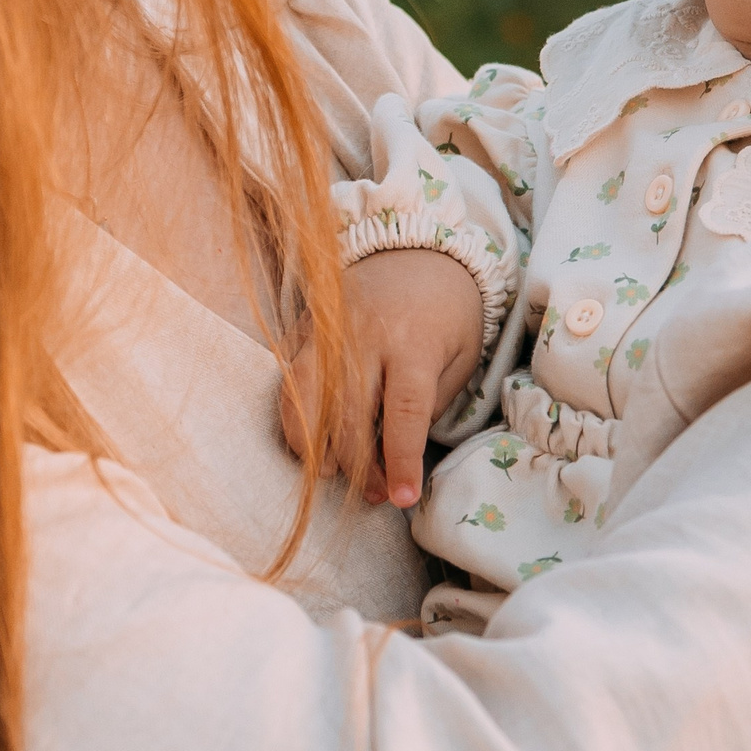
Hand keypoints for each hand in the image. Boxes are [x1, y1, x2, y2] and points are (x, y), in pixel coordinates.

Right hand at [279, 248, 483, 508]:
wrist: (418, 250)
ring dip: (315, 445)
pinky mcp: (306, 327)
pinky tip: (308, 443)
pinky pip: (288, 379)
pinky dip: (293, 417)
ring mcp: (329, 330)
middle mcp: (367, 336)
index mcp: (415, 343)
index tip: (401, 500)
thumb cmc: (448, 313)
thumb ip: (432, 404)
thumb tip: (395, 457)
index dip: (401, 461)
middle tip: (373, 494)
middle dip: (359, 465)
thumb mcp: (462, 355)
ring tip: (333, 473)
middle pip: (351, 413)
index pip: (405, 412)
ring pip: (307, 397)